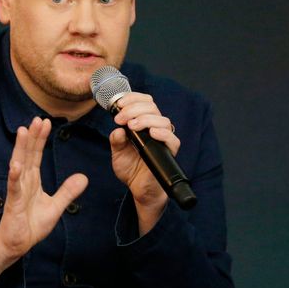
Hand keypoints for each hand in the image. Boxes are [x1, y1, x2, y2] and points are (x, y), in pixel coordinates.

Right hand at [0, 117, 87, 286]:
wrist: (16, 244)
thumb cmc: (31, 225)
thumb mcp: (55, 207)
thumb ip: (67, 192)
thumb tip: (83, 177)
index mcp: (32, 180)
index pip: (36, 155)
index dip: (41, 139)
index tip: (45, 122)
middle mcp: (23, 181)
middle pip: (28, 154)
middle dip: (32, 137)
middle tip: (37, 119)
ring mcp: (17, 191)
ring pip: (18, 165)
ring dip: (21, 148)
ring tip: (23, 131)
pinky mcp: (13, 203)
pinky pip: (14, 187)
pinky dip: (14, 176)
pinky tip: (16, 165)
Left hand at [109, 92, 180, 234]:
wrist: (138, 189)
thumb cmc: (131, 169)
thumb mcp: (117, 152)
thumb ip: (116, 140)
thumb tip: (118, 130)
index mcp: (143, 124)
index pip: (144, 102)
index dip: (133, 98)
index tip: (118, 103)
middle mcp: (155, 129)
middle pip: (152, 107)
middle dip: (134, 108)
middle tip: (120, 118)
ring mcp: (163, 140)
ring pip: (162, 120)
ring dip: (146, 119)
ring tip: (131, 125)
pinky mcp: (169, 152)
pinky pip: (172, 139)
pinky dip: (162, 133)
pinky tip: (151, 133)